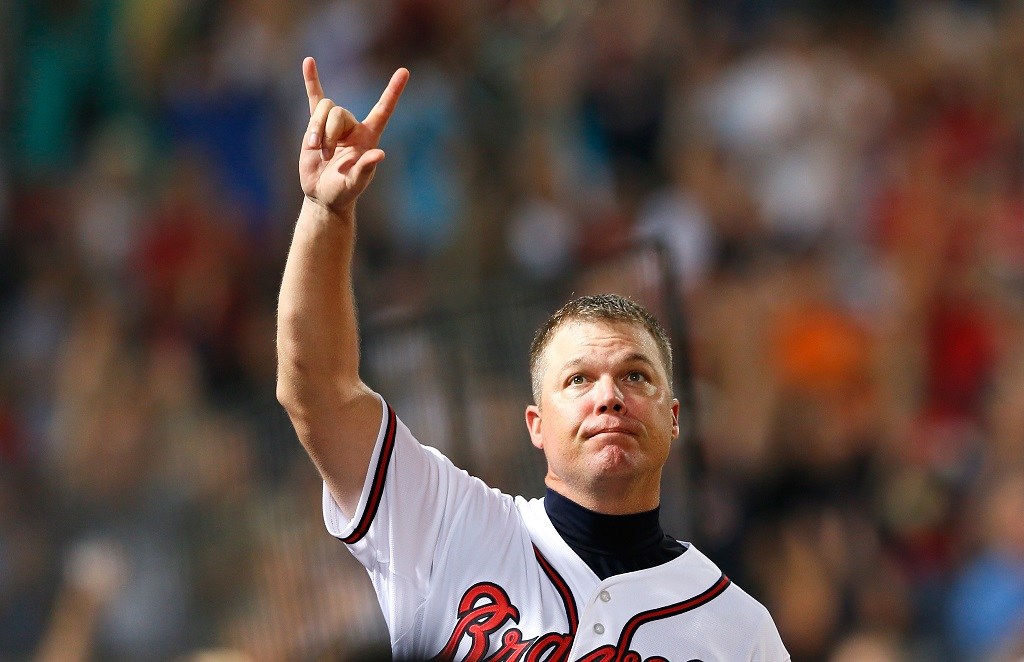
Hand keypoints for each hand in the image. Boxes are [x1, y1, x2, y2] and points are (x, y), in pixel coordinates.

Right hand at [299, 57, 408, 214]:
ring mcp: (333, 124)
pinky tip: (308, 62)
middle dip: (328, 131)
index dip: (393, 91)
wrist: (323, 193)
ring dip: (316, 129)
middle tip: (326, 155)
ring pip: (323, 108)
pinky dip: (311, 81)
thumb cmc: (343, 191)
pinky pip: (315, 98)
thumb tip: (379, 154)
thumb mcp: (355, 183)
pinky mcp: (316, 126)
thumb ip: (365, 168)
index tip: (404, 72)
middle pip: (338, 111)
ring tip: (317, 150)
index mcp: (368, 136)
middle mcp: (353, 127)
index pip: (383, 110)